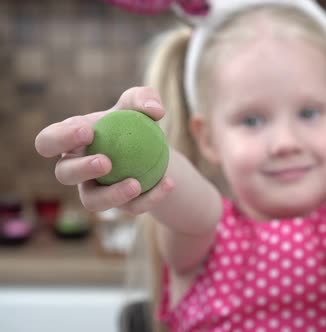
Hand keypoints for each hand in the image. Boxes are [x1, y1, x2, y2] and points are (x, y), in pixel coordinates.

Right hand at [35, 87, 174, 214]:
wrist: (155, 149)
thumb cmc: (137, 120)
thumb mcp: (141, 102)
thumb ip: (145, 97)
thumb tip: (154, 110)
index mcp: (70, 141)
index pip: (48, 141)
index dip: (60, 139)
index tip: (88, 132)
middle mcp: (76, 169)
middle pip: (64, 174)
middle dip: (81, 169)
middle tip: (106, 162)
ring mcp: (96, 191)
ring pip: (92, 202)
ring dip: (111, 195)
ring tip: (135, 184)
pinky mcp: (120, 205)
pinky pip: (132, 207)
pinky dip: (151, 197)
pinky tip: (169, 183)